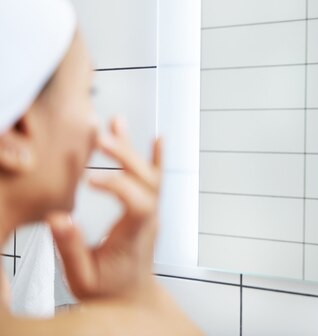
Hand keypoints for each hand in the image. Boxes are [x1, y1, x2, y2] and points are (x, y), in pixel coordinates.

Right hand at [47, 117, 161, 301]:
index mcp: (135, 236)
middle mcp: (149, 220)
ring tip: (116, 122)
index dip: (118, 186)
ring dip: (133, 149)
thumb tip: (58, 218)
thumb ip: (71, 248)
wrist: (131, 297)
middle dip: (126, 156)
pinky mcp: (148, 209)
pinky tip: (156, 138)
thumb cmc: (107, 290)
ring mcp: (152, 213)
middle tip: (101, 138)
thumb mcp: (83, 277)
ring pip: (151, 175)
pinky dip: (156, 157)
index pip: (138, 204)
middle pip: (148, 181)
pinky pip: (156, 179)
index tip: (89, 180)